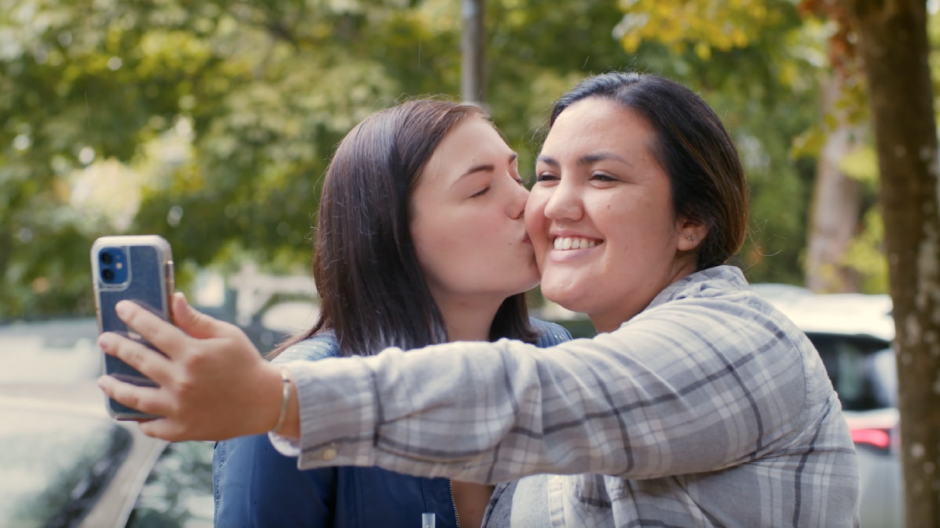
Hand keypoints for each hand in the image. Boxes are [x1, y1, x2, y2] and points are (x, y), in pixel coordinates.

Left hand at [96, 292, 286, 440]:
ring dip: (115, 387)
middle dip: (116, 346)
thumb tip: (174, 300)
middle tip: (104, 340)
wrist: (267, 402)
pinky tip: (132, 413)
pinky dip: (140, 420)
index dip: (134, 317)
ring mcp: (179, 407)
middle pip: (138, 360)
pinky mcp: (182, 429)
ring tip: (103, 380)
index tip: (121, 309)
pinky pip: (152, 426)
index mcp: (193, 353)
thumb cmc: (247, 364)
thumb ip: (196, 320)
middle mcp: (182, 380)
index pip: (154, 329)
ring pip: (135, 398)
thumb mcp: (227, 335)